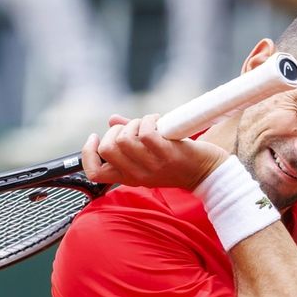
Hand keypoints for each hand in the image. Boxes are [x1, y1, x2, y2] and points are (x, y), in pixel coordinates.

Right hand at [81, 114, 228, 189]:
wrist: (208, 173)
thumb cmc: (179, 162)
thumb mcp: (150, 156)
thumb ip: (129, 138)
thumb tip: (111, 119)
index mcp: (129, 177)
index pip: (94, 173)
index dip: (88, 154)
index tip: (95, 137)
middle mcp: (137, 174)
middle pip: (106, 150)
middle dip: (115, 131)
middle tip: (132, 128)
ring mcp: (151, 165)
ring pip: (124, 139)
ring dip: (134, 123)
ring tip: (149, 124)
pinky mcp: (165, 153)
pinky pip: (145, 131)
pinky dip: (150, 120)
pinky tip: (160, 122)